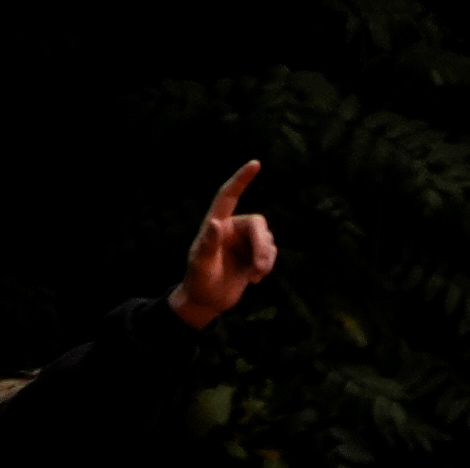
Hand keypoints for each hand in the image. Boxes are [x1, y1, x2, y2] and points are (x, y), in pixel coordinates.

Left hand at [172, 160, 279, 327]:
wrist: (206, 300)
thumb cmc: (199, 281)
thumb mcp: (200, 265)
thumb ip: (207, 244)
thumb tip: (215, 223)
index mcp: (217, 224)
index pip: (229, 195)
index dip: (241, 179)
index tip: (255, 164)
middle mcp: (232, 228)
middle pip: (257, 224)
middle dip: (261, 246)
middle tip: (259, 268)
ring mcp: (244, 242)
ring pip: (267, 239)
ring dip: (265, 258)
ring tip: (255, 277)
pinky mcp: (253, 255)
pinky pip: (271, 252)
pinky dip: (267, 266)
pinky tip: (255, 279)